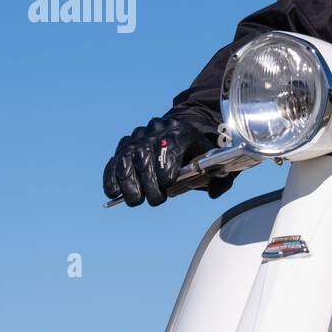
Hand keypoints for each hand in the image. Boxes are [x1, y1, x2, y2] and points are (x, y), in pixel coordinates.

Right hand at [103, 114, 234, 206]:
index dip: (166, 166)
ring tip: (135, 200)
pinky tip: (114, 192)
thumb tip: (213, 193)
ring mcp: (138, 137)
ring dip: (128, 182)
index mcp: (181, 131)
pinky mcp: (124, 145)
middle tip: (154, 200)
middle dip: (148, 181)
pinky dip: (111, 177)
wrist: (181, 132)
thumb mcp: (214, 160)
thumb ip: (220, 177)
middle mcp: (156, 130)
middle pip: (146, 154)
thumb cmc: (198, 152)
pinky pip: (114, 161)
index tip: (167, 185)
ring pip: (127, 158)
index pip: (170, 145)